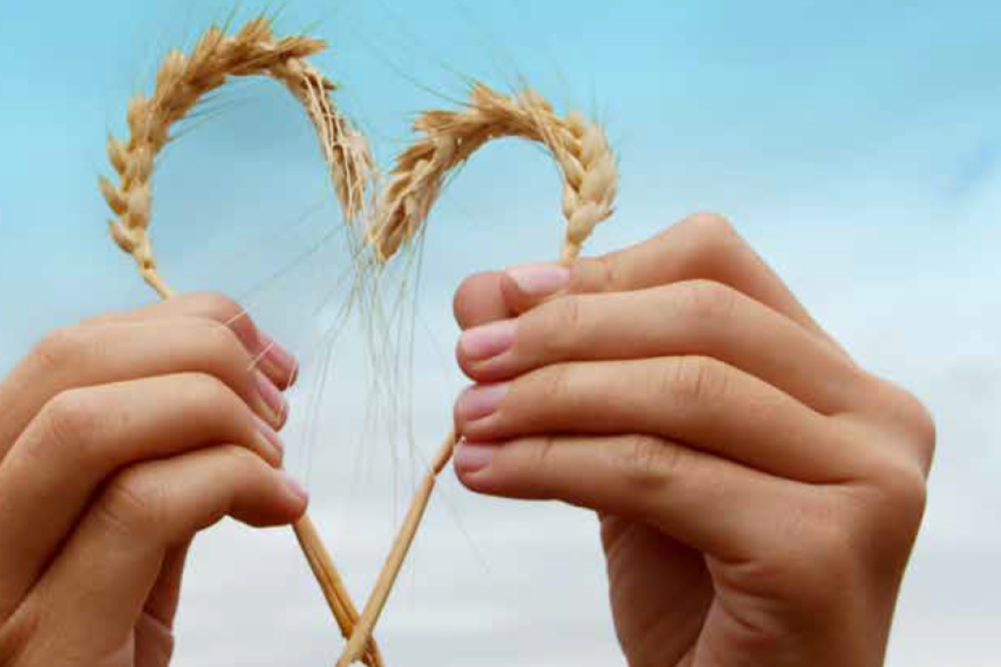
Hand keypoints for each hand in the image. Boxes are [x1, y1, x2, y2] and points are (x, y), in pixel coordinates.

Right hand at [0, 293, 306, 666]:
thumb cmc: (111, 654)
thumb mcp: (127, 549)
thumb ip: (153, 468)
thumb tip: (231, 381)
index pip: (66, 351)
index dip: (183, 324)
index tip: (265, 353)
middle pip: (67, 363)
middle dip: (203, 350)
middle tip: (280, 396)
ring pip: (87, 425)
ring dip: (214, 411)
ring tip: (276, 454)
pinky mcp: (49, 649)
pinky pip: (140, 511)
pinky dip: (235, 481)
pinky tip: (284, 505)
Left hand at [450, 214, 934, 666]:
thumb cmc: (695, 593)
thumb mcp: (630, 459)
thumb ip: (579, 375)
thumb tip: (486, 291)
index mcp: (836, 381)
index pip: (717, 266)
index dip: (603, 274)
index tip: (506, 303)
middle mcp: (875, 417)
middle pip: (701, 316)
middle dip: (565, 331)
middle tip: (470, 359)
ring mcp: (868, 481)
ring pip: (683, 390)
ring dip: (550, 397)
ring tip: (470, 421)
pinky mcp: (824, 550)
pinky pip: (661, 472)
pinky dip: (558, 464)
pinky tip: (493, 473)